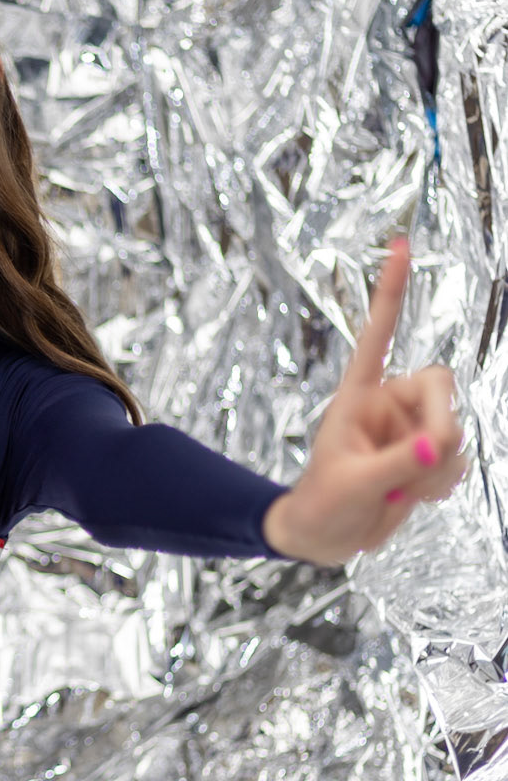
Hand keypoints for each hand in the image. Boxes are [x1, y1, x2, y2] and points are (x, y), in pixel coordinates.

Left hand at [261, 237, 465, 564]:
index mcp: (359, 394)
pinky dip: (443, 482)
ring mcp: (412, 430)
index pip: (378, 335)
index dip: (390, 292)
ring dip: (438, 469)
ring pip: (455, 432)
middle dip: (442, 427)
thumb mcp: (351, 484)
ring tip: (400, 493)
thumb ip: (395, 464)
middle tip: (425, 464)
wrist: (324, 537)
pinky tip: (414, 497)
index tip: (400, 244)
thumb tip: (438, 444)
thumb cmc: (323, 503)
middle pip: (440, 388)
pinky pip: (458, 460)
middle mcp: (390, 403)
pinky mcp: (428, 457)